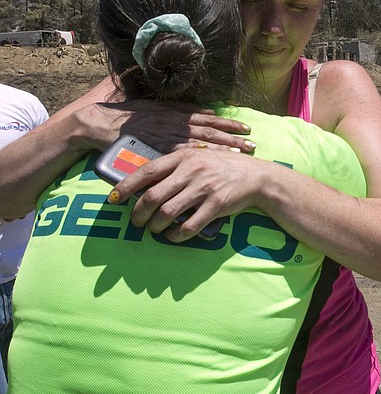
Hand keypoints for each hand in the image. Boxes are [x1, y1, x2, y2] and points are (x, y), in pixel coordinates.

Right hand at [88, 100, 255, 152]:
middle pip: (211, 129)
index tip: (247, 128)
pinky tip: (211, 158)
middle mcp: (175, 122)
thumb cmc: (130, 117)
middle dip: (233, 137)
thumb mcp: (158, 107)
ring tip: (241, 153)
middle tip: (253, 144)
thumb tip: (207, 111)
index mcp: (176, 113)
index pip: (209, 118)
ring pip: (200, 140)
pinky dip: (196, 153)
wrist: (101, 123)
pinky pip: (180, 152)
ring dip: (221, 147)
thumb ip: (182, 111)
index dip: (229, 124)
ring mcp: (166, 134)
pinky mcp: (156, 146)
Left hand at [108, 148, 273, 241]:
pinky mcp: (215, 206)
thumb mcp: (197, 158)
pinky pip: (188, 226)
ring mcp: (203, 189)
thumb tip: (146, 184)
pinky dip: (176, 236)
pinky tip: (173, 236)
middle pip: (152, 196)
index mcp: (183, 157)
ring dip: (155, 227)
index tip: (113, 199)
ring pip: (167, 213)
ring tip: (154, 230)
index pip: (146, 171)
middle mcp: (191, 172)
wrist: (255, 176)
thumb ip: (174, 167)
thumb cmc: (221, 167)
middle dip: (138, 214)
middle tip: (136, 222)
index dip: (126, 187)